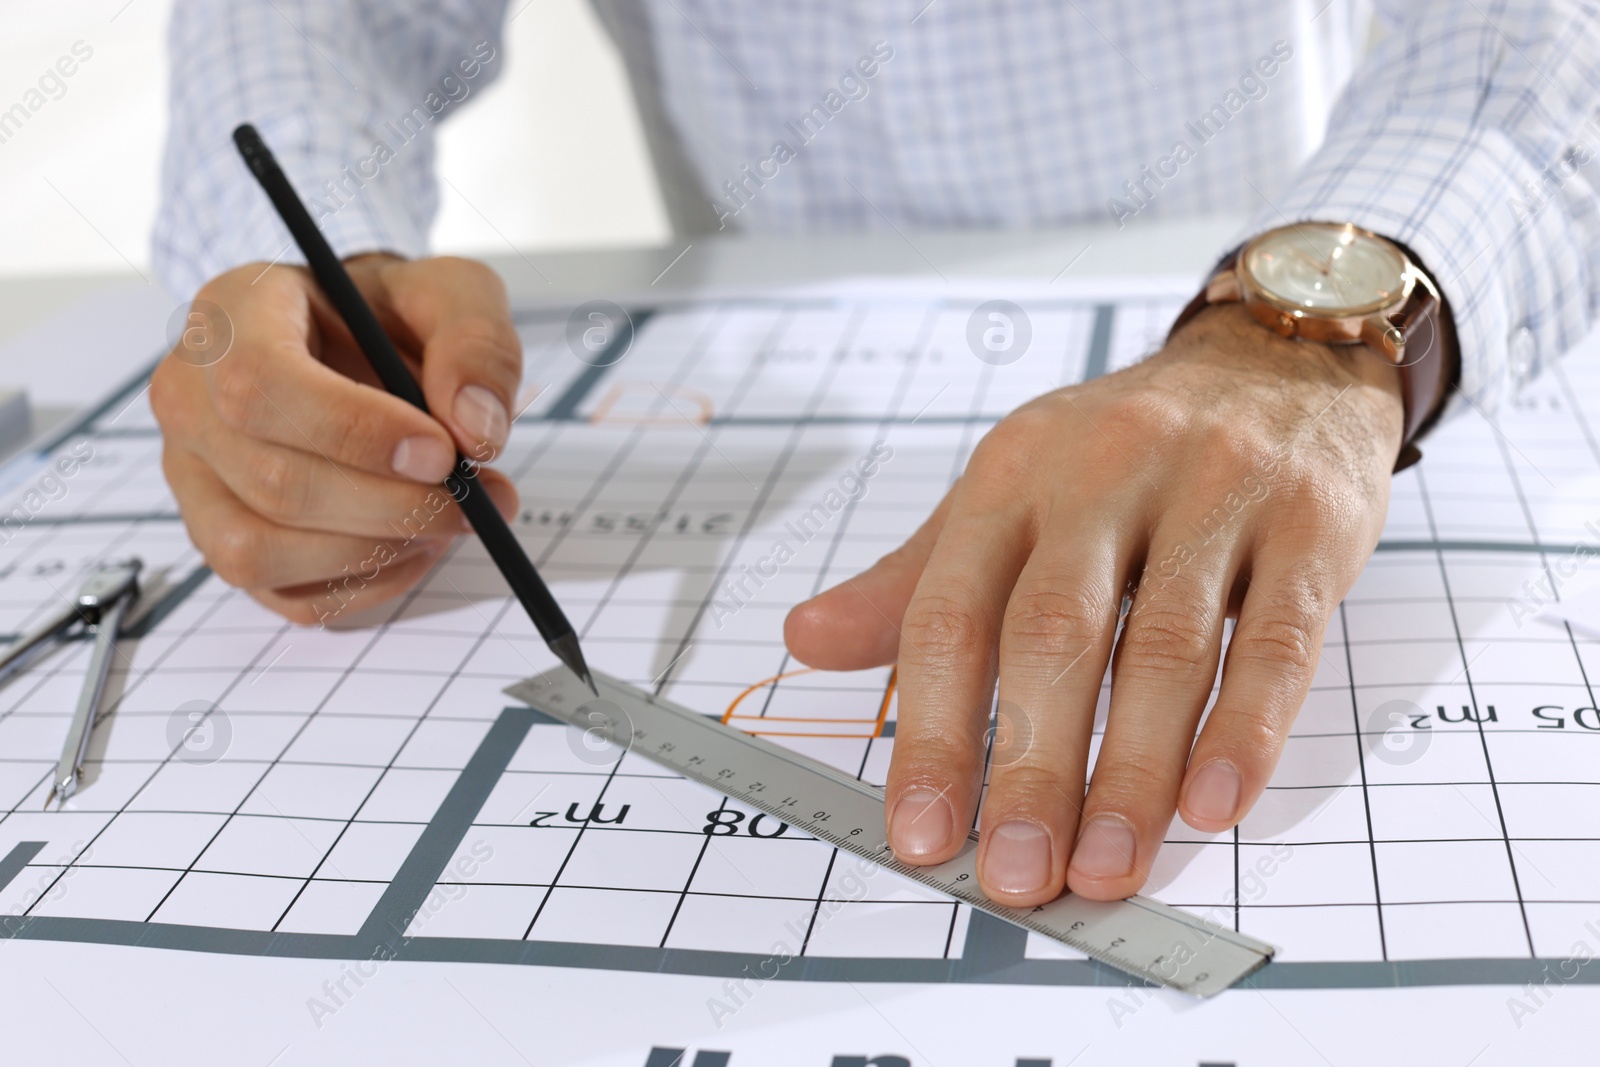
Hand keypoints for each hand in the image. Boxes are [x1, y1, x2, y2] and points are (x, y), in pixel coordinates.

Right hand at [151, 254, 521, 623]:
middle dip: (393, 504)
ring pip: (260, 550)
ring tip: (445, 519)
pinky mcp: (222, 539)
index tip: (442, 452)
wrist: (360, 345)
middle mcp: (189, 400)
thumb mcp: (451, 294)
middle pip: (271, 480)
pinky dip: (364, 585)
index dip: (355, 432)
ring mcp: (194, 478)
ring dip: (376, 550)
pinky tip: (414, 545)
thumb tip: (475, 431)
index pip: (258, 385)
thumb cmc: (389, 317)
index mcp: (231, 317)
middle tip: (474, 498)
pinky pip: (283, 594)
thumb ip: (475, 343)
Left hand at [784, 303, 1404, 903]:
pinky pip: (1275, 639)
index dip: (931, 731)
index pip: (953, 612)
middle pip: (1053, 636)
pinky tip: (1212, 806)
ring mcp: (1213, 493)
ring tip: (1107, 867)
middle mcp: (1104, 474)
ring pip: (1164, 648)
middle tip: (1016, 874)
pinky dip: (1243, 731)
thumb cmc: (1123, 451)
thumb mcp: (1005, 493)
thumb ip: (913, 577)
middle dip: (1029, 768)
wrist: (1276, 361)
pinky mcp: (1308, 524)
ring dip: (1131, 774)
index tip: (921, 835)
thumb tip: (806, 640)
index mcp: (1012, 475)